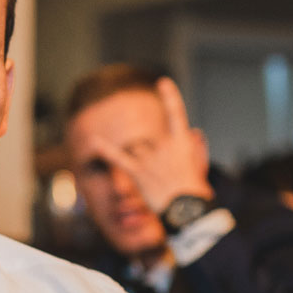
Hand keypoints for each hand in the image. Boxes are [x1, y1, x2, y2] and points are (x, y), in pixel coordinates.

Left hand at [92, 77, 213, 214]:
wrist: (187, 210)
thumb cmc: (195, 192)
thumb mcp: (199, 166)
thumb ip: (196, 146)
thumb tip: (195, 131)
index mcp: (182, 142)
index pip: (176, 113)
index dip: (170, 97)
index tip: (163, 82)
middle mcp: (164, 146)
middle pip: (148, 139)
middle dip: (150, 154)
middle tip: (162, 175)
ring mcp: (150, 158)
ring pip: (136, 148)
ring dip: (140, 159)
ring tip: (152, 179)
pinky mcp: (138, 172)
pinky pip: (118, 158)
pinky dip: (105, 149)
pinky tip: (93, 141)